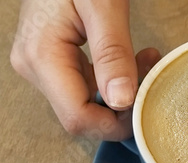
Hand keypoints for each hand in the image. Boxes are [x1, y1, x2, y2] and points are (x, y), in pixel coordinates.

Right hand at [10, 0, 160, 140]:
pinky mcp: (53, 59)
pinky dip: (115, 78)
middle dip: (123, 105)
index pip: (78, 117)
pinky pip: (87, 84)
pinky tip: (133, 58)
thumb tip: (122, 100)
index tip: (145, 109)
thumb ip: (112, 54)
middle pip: (83, 113)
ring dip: (124, 90)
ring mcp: (42, 65)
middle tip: (150, 75)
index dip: (115, 124)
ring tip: (147, 59)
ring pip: (88, 101)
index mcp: (42, 57)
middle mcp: (35, 67)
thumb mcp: (102, 6)